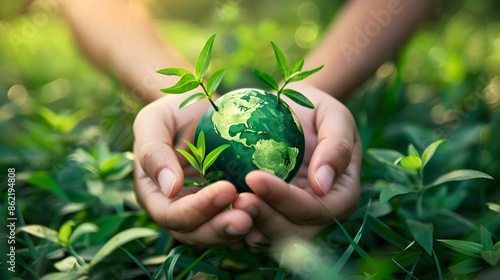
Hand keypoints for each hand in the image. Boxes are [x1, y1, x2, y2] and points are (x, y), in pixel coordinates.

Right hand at [133, 95, 252, 247]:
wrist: (203, 108)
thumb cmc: (174, 111)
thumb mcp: (155, 121)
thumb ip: (154, 152)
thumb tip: (169, 188)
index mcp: (154, 195)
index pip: (172, 215)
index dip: (197, 209)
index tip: (226, 189)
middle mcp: (178, 210)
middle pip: (195, 234)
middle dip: (220, 229)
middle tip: (247, 217)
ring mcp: (204, 212)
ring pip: (218, 235)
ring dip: (239, 231)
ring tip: (260, 215)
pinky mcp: (228, 208)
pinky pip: (239, 227)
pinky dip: (254, 226)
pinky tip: (270, 215)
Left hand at [232, 82, 361, 246]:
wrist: (291, 112)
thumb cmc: (317, 110)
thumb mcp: (335, 117)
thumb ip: (336, 147)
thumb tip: (322, 185)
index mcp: (341, 196)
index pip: (315, 208)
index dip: (284, 198)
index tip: (254, 177)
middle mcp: (318, 215)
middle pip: (292, 230)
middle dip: (263, 217)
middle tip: (236, 198)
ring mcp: (292, 219)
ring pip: (269, 237)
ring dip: (246, 226)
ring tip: (224, 207)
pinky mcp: (269, 216)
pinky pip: (252, 230)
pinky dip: (235, 228)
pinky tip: (216, 214)